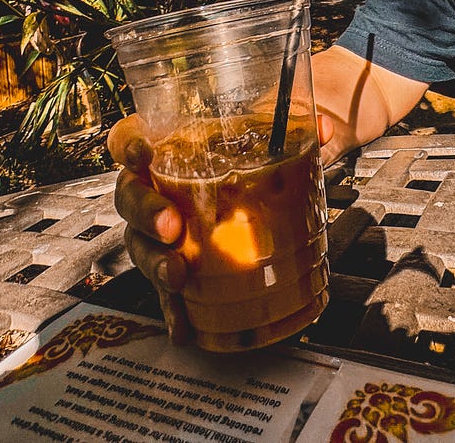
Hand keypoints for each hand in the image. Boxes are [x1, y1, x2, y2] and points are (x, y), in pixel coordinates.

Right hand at [107, 112, 337, 345]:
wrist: (256, 192)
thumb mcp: (264, 139)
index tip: (144, 154)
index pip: (129, 139)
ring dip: (155, 262)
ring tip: (178, 275)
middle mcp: (154, 189)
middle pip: (129, 196)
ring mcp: (158, 232)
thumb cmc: (241, 159)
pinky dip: (172, 309)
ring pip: (139, 245)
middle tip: (170, 226)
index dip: (128, 145)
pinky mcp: (172, 267)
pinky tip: (184, 325)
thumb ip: (291, 130)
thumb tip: (325, 130)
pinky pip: (163, 290)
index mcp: (166, 149)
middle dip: (145, 212)